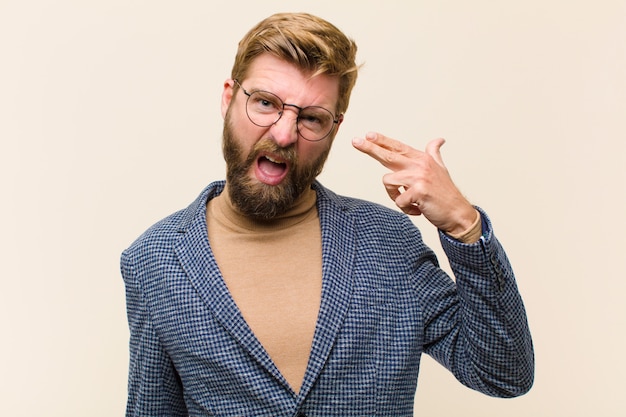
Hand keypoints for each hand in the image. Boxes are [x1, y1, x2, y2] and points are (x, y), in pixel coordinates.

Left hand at [352, 132, 476, 234]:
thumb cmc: (445, 193)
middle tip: (355, 141)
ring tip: (410, 202)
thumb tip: (439, 139)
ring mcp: (419, 178)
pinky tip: (418, 209)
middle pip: (388, 156)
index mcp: (422, 159)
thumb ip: (434, 153)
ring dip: (395, 196)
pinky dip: (405, 208)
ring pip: (388, 183)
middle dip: (370, 148)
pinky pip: (398, 201)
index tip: (368, 135)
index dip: (382, 141)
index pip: (398, 147)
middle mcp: (420, 165)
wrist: (458, 212)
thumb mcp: (440, 169)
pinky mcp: (418, 192)